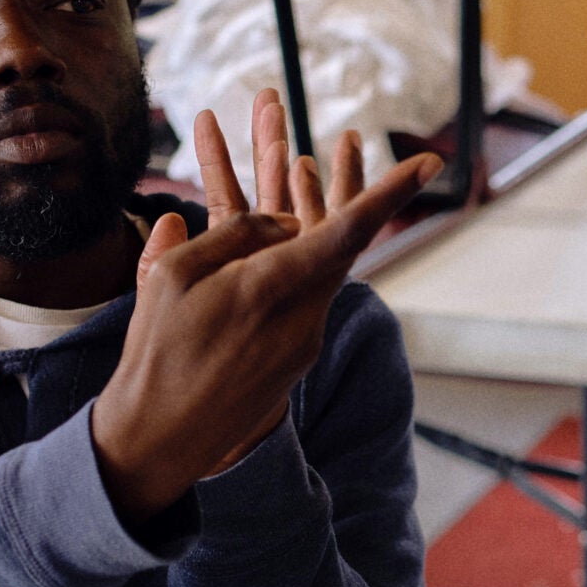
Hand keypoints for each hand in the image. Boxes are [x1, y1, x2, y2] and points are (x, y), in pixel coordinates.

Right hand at [94, 91, 430, 525]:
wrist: (162, 440)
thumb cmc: (157, 352)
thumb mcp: (173, 275)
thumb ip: (234, 234)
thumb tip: (282, 220)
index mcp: (269, 288)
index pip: (346, 230)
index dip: (390, 192)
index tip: (429, 161)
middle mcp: (302, 317)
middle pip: (339, 242)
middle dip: (339, 191)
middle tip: (349, 145)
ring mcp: (307, 342)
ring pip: (322, 270)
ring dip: (308, 235)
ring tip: (284, 196)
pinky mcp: (301, 358)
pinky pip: (307, 298)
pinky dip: (293, 270)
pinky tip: (253, 271)